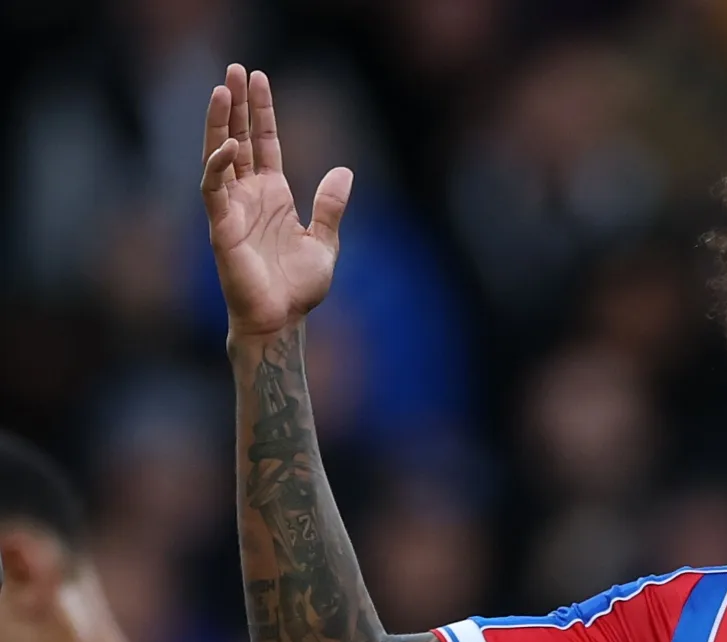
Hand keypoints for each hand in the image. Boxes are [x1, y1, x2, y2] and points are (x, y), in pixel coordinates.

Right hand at [201, 64, 352, 340]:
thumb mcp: (325, 241)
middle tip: (234, 69)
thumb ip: (330, 205)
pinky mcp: (221, 227)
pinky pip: (214, 189)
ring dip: (219, 123)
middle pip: (238, 139)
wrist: (282, 320)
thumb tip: (345, 169)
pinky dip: (218, 166)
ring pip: (219, 155)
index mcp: (273, 196)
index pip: (264, 143)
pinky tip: (228, 145)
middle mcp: (249, 196)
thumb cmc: (298, 287)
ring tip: (222, 89)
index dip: (261, 112)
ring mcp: (232, 209)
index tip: (258, 78)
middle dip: (236, 105)